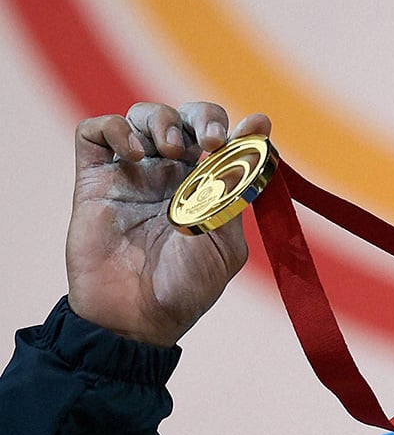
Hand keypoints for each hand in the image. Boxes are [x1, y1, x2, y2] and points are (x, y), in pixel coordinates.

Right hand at [67, 102, 270, 346]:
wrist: (135, 318)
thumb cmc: (185, 287)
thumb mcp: (224, 240)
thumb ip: (235, 189)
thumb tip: (256, 136)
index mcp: (210, 188)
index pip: (226, 140)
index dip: (241, 128)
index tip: (254, 128)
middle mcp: (173, 174)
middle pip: (189, 118)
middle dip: (204, 118)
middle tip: (210, 142)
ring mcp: (134, 173)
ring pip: (145, 116)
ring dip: (163, 121)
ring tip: (171, 150)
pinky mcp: (96, 179)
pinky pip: (96, 131)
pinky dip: (115, 128)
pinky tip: (133, 153)